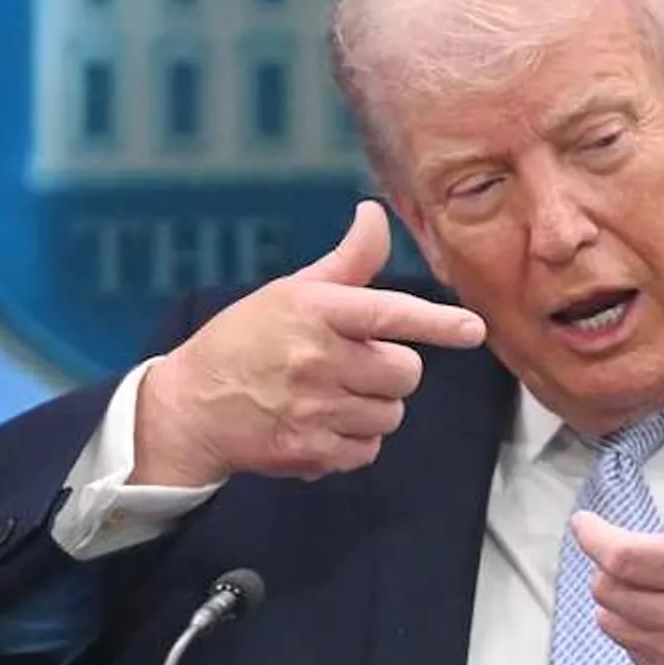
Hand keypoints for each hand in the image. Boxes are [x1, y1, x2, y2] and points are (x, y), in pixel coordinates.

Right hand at [133, 201, 486, 485]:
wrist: (191, 406)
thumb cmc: (246, 340)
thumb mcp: (291, 292)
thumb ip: (347, 262)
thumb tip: (373, 213)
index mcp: (316, 312)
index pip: (388, 312)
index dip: (436, 322)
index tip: (473, 330)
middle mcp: (316, 359)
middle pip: (405, 372)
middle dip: (391, 370)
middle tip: (355, 365)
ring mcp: (313, 409)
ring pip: (390, 414)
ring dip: (373, 408)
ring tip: (331, 396)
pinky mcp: (308, 451)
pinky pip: (367, 450)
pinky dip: (354, 442)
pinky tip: (321, 425)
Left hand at [572, 434, 663, 664]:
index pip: (623, 557)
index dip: (594, 538)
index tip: (586, 524)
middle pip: (608, 589)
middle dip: (608, 564)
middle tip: (631, 551)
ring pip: (611, 621)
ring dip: (617, 597)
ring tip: (649, 582)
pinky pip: (630, 649)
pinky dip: (634, 627)